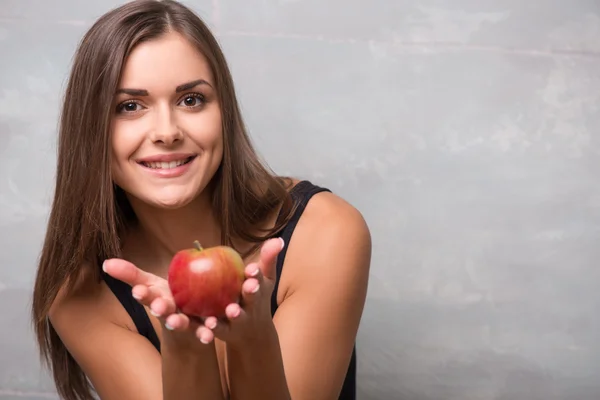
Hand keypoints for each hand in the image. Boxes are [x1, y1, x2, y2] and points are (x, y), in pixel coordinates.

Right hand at [101, 258, 215, 344]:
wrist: (187, 320)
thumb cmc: (167, 298)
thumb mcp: (150, 284)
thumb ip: (131, 275)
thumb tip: (106, 262)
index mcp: (158, 300)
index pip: (147, 296)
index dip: (143, 295)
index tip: (137, 292)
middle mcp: (170, 314)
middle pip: (166, 313)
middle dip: (163, 311)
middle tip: (161, 308)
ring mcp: (186, 324)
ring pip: (187, 326)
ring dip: (190, 325)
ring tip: (197, 323)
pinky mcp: (201, 329)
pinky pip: (206, 330)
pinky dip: (208, 330)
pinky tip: (213, 328)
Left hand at [201, 237, 284, 347]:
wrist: (255, 334)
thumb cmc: (257, 297)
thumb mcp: (265, 279)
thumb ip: (268, 259)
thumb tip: (277, 239)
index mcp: (258, 288)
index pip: (259, 278)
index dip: (256, 274)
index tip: (253, 268)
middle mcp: (252, 304)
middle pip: (252, 297)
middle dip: (252, 292)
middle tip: (249, 286)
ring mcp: (241, 319)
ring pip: (238, 316)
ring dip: (236, 313)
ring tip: (232, 310)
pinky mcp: (227, 332)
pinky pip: (220, 330)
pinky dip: (215, 328)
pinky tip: (209, 323)